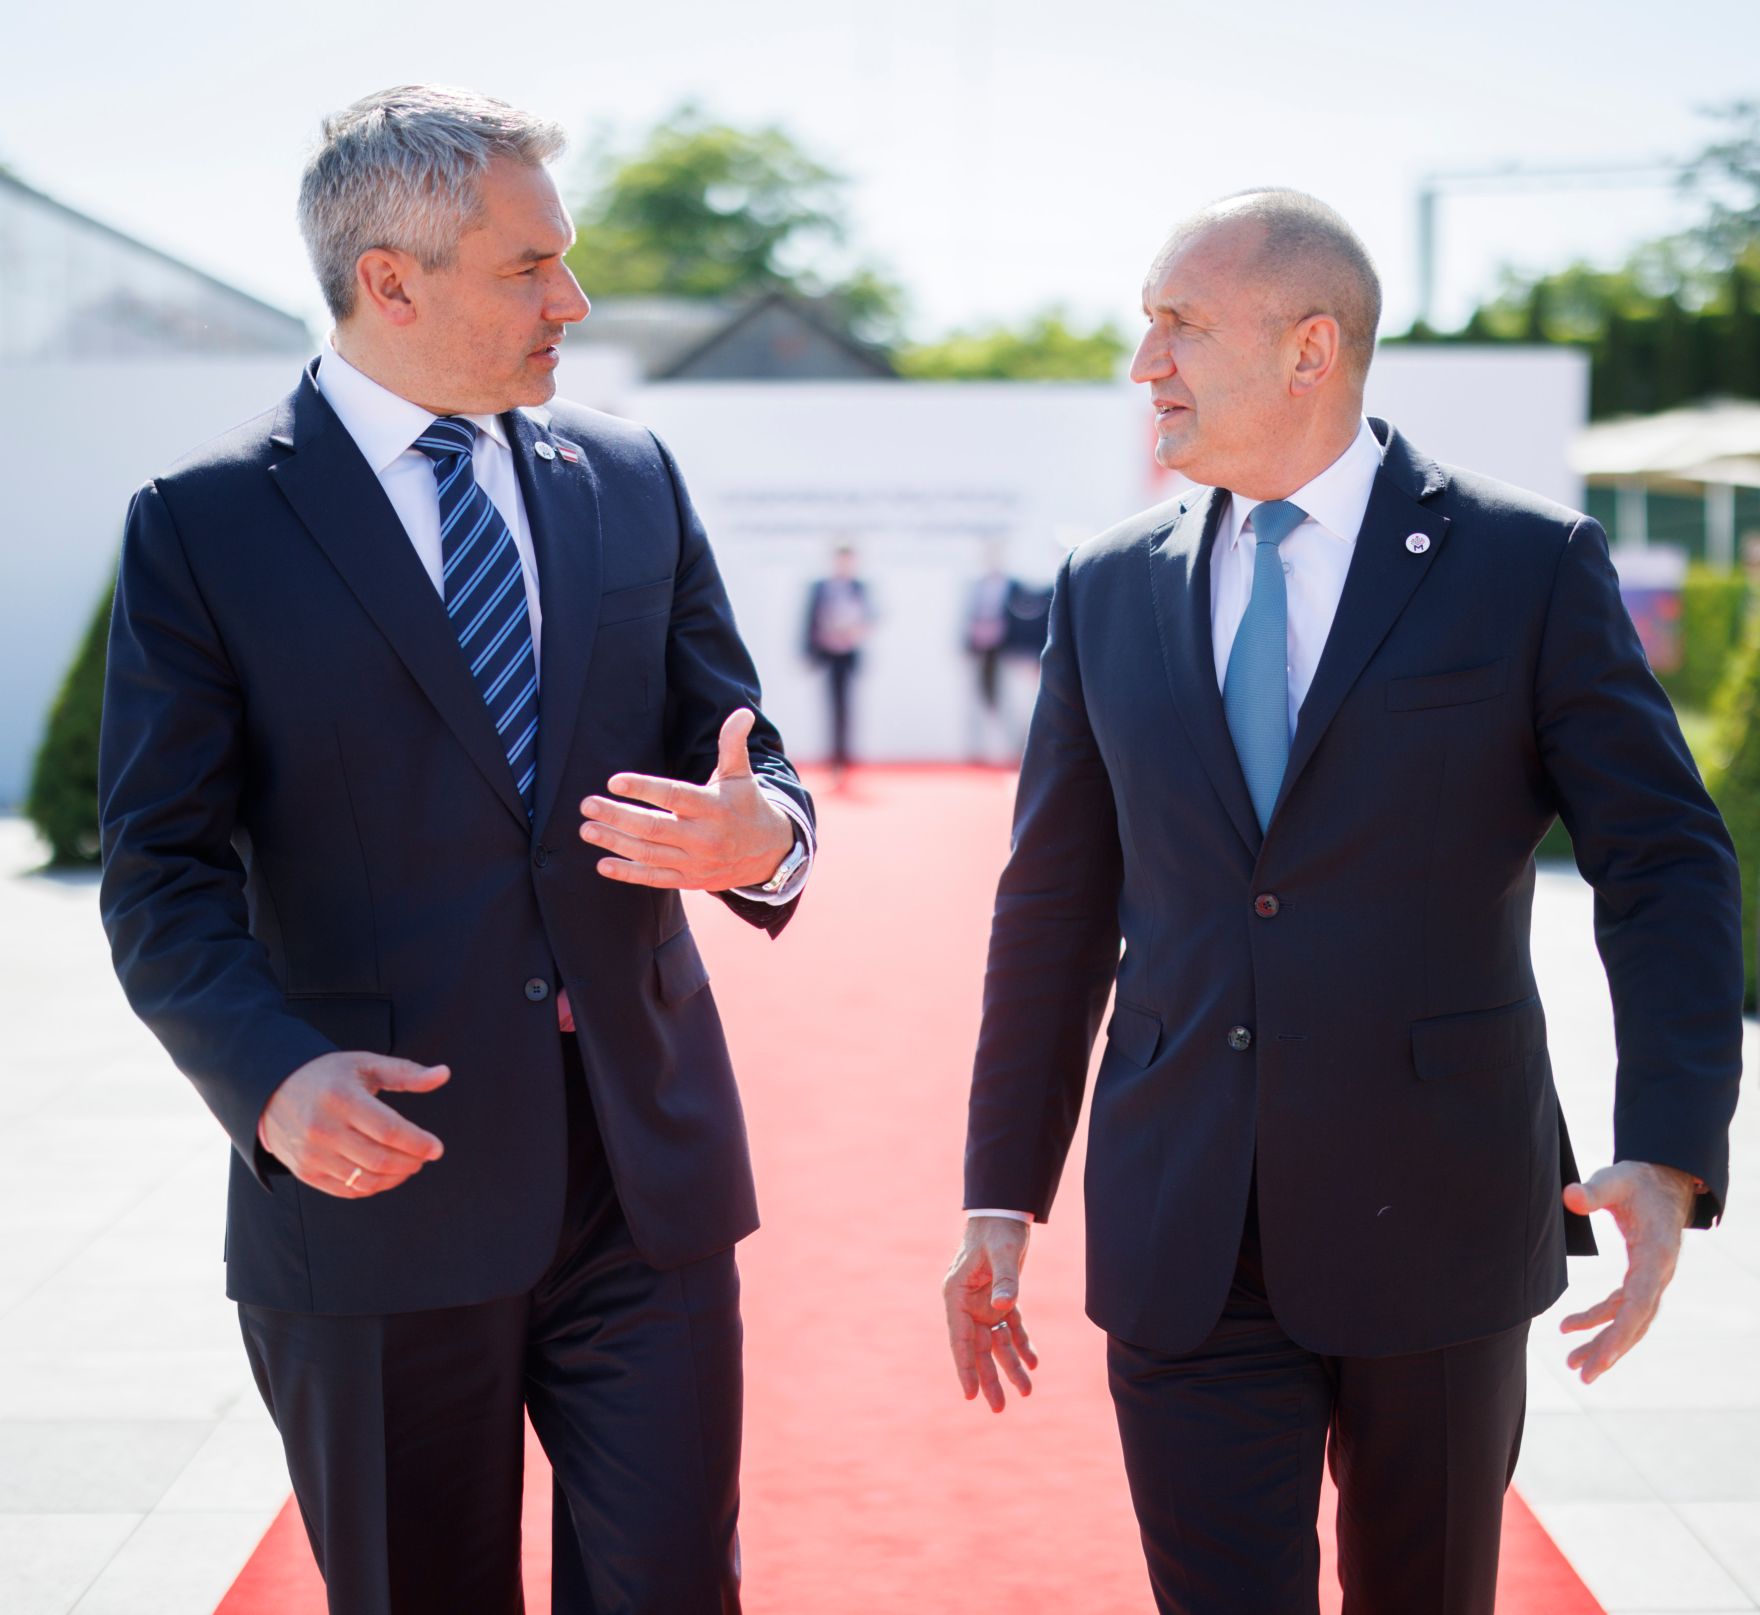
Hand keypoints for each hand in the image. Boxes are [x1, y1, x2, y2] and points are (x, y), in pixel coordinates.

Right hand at [261, 1051, 449, 1197]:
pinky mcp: (305, 1171)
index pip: (389, 1130)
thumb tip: (444, 1074)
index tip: (436, 1148)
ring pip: (365, 1180)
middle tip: (424, 1156)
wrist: (272, 1091)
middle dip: (411, 1162)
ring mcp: (312, 1154)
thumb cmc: (327, 1076)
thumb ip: (406, 1072)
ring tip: (408, 1165)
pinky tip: (385, 1175)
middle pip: (380, 1159)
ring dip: (395, 1177)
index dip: (418, 1143)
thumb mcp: (365, 1064)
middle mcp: (323, 1129)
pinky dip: (373, 1187)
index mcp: (341, 1098)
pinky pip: (347, 1190)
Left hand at [579, 708, 794, 890]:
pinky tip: (602, 864)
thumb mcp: (741, 776)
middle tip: (587, 804)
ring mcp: (695, 862)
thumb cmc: (746, 806)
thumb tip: (743, 713)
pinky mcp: (689, 879)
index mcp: (714, 808)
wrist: (769, 853)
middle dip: (617, 816)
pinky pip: (654, 878)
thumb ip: (733, 745)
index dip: (644, 789)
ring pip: (649, 853)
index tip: (614, 781)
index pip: (674, 796)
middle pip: (654, 827)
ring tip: (587, 829)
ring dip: (615, 842)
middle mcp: (704, 837)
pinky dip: (628, 873)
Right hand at [942, 1216, 1037, 1411]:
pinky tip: (1034, 1362)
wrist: (1004, 1212)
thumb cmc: (997, 1230)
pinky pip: (1010, 1328)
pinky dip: (1021, 1344)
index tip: (970, 1395)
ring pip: (996, 1342)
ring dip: (1010, 1366)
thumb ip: (1006, 1279)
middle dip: (988, 1378)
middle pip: (978, 1348)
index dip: (965, 1368)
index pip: (960, 1339)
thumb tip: (1005, 1308)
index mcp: (956, 1294)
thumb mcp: (1002, 1252)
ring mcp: (983, 1302)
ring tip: (1026, 1392)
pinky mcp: (1000, 1297)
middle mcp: (967, 1304)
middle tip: (998, 1409)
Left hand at [1559, 1160, 1697, 1382]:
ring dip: (1603, 1343)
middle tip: (1582, 1374)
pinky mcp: (1640, 1277)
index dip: (1621, 1331)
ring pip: (1629, 1321)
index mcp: (1656, 1255)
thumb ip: (1594, 1190)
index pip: (1640, 1302)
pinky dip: (1598, 1321)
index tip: (1603, 1357)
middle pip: (1636, 1321)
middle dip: (1611, 1350)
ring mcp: (1651, 1278)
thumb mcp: (1616, 1179)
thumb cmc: (1637, 1180)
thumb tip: (1569, 1197)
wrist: (1662, 1179)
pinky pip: (1621, 1308)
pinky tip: (1570, 1328)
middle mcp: (1658, 1273)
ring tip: (1573, 1365)